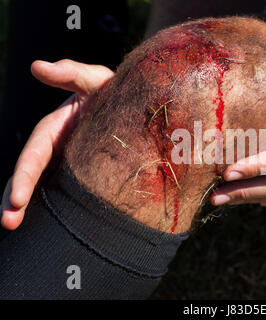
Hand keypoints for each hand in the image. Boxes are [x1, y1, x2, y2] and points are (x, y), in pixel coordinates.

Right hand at [1, 59, 113, 229]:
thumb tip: (36, 66)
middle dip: (15, 200)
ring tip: (16, 230)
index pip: (34, 155)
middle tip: (8, 223)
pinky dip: (55, 210)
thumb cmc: (113, 92)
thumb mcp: (96, 80)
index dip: (24, 176)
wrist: (136, 109)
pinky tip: (53, 230)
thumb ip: (71, 73)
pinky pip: (66, 194)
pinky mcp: (83, 176)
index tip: (16, 200)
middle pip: (30, 176)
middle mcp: (56, 150)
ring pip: (43, 189)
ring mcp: (67, 164)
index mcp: (54, 130)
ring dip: (30, 210)